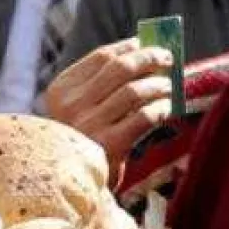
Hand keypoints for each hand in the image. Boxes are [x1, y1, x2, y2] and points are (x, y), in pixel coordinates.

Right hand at [44, 38, 174, 175]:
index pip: (101, 57)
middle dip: (149, 58)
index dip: (129, 46)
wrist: (74, 183)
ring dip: (159, 85)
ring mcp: (88, 125)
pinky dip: (160, 109)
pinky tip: (165, 109)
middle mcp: (70, 106)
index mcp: (60, 90)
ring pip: (135, 91)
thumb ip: (103, 81)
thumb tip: (142, 47)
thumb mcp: (81, 107)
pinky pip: (144, 117)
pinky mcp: (109, 145)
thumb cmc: (84, 138)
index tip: (146, 44)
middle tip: (167, 58)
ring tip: (168, 87)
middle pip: (120, 68)